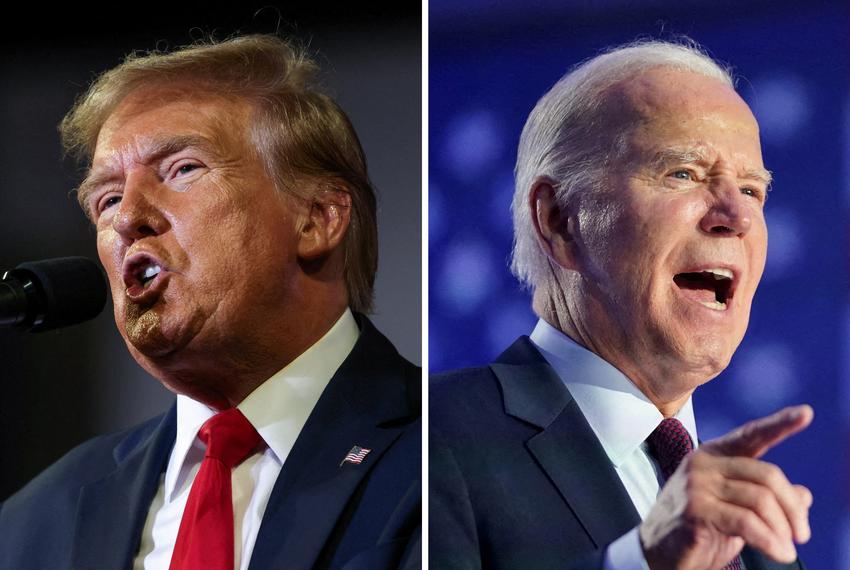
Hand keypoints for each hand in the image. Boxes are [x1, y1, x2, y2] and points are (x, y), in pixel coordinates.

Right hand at [639, 405, 813, 569]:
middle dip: (792, 508)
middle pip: (766, 475)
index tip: (806, 413)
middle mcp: (703, 463)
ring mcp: (696, 484)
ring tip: (787, 550)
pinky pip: (747, 522)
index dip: (779, 424)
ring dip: (781, 530)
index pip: (750, 435)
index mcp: (712, 456)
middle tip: (802, 535)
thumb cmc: (697, 532)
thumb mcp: (736, 511)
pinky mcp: (695, 509)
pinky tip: (778, 552)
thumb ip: (764, 498)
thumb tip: (803, 494)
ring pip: (761, 500)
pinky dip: (769, 540)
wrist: (658, 555)